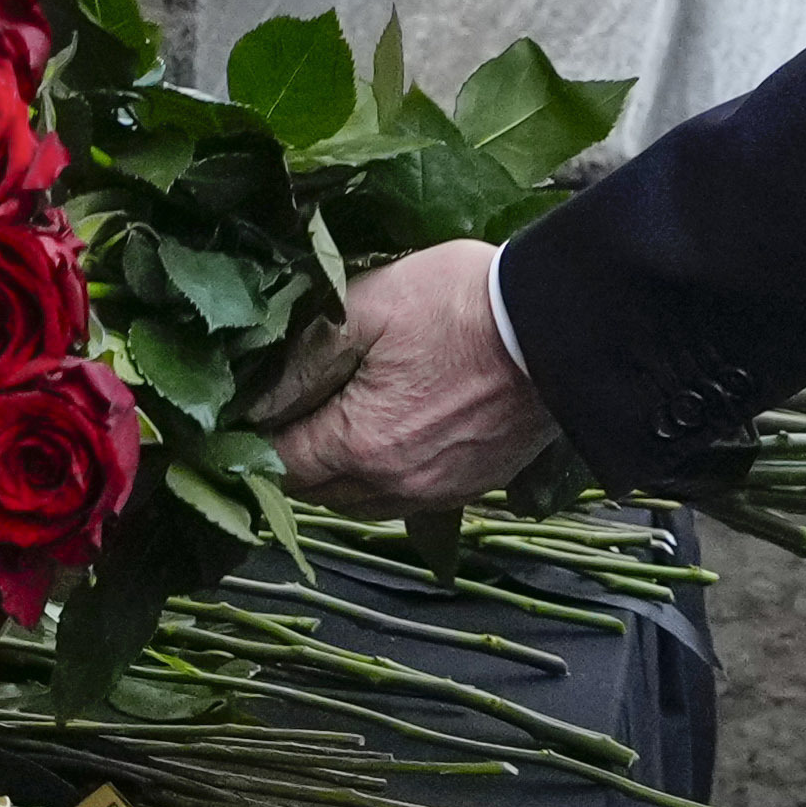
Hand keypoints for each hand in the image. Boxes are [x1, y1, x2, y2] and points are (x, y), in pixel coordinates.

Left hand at [270, 237, 558, 511]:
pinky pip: (405, 498)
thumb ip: (302, 358)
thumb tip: (253, 399)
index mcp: (360, 444)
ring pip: (359, 501)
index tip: (242, 412)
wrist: (563, 326)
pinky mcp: (472, 487)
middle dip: (291, 456)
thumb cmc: (462, 304)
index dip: (250, 440)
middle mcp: (394, 485)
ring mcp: (437, 492)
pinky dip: (383, 476)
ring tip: (334, 421)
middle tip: (285, 410)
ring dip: (337, 472)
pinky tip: (389, 434)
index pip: (277, 465)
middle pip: (313, 491)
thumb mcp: (368, 306)